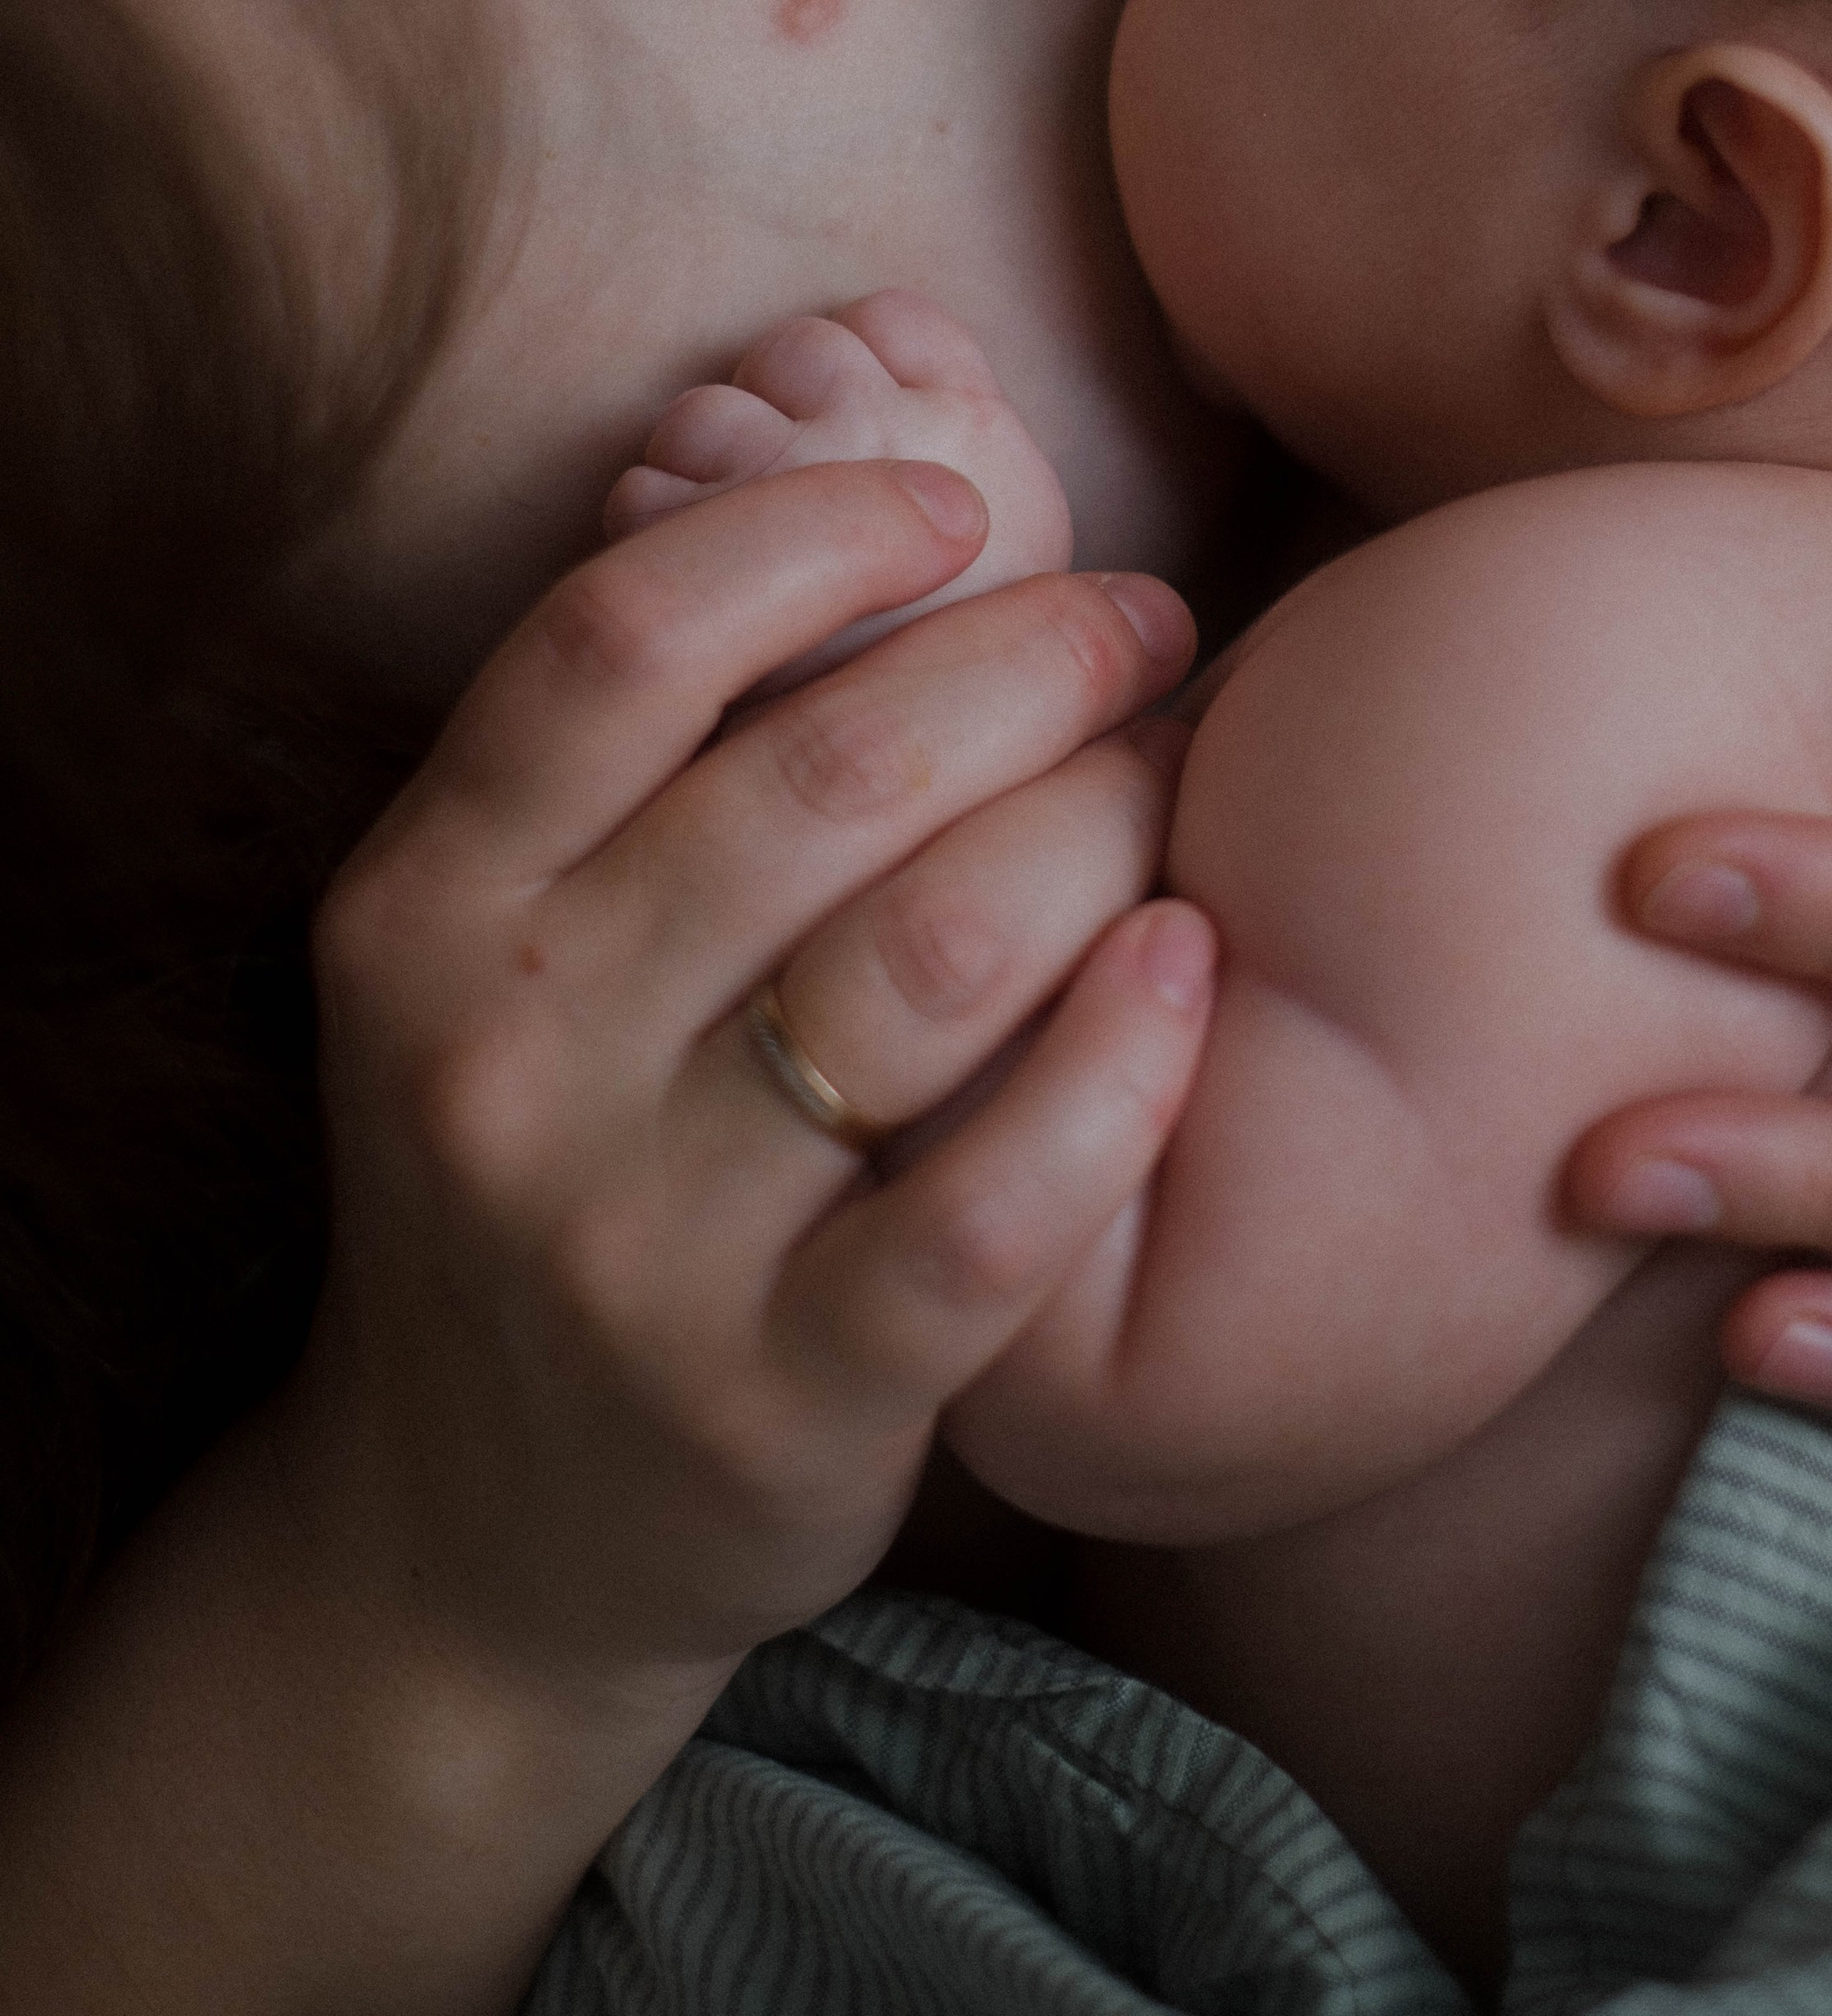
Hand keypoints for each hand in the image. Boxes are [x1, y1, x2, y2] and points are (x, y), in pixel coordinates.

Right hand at [0, 459, 1214, 2015]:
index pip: (622, 637)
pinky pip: (996, 1201)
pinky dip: (1124, 1063)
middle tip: (1143, 632)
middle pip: (832, 772)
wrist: (466, 1544)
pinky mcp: (780, 1400)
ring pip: (941, 954)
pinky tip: (1188, 970)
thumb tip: (896, 509)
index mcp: (426, 905)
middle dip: (1037, 655)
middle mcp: (506, 1058)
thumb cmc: (557, 1155)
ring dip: (1107, 825)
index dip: (820, 528)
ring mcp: (636, 1244)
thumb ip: (639, 764)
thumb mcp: (502, 953)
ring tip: (1174, 783)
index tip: (962, 505)